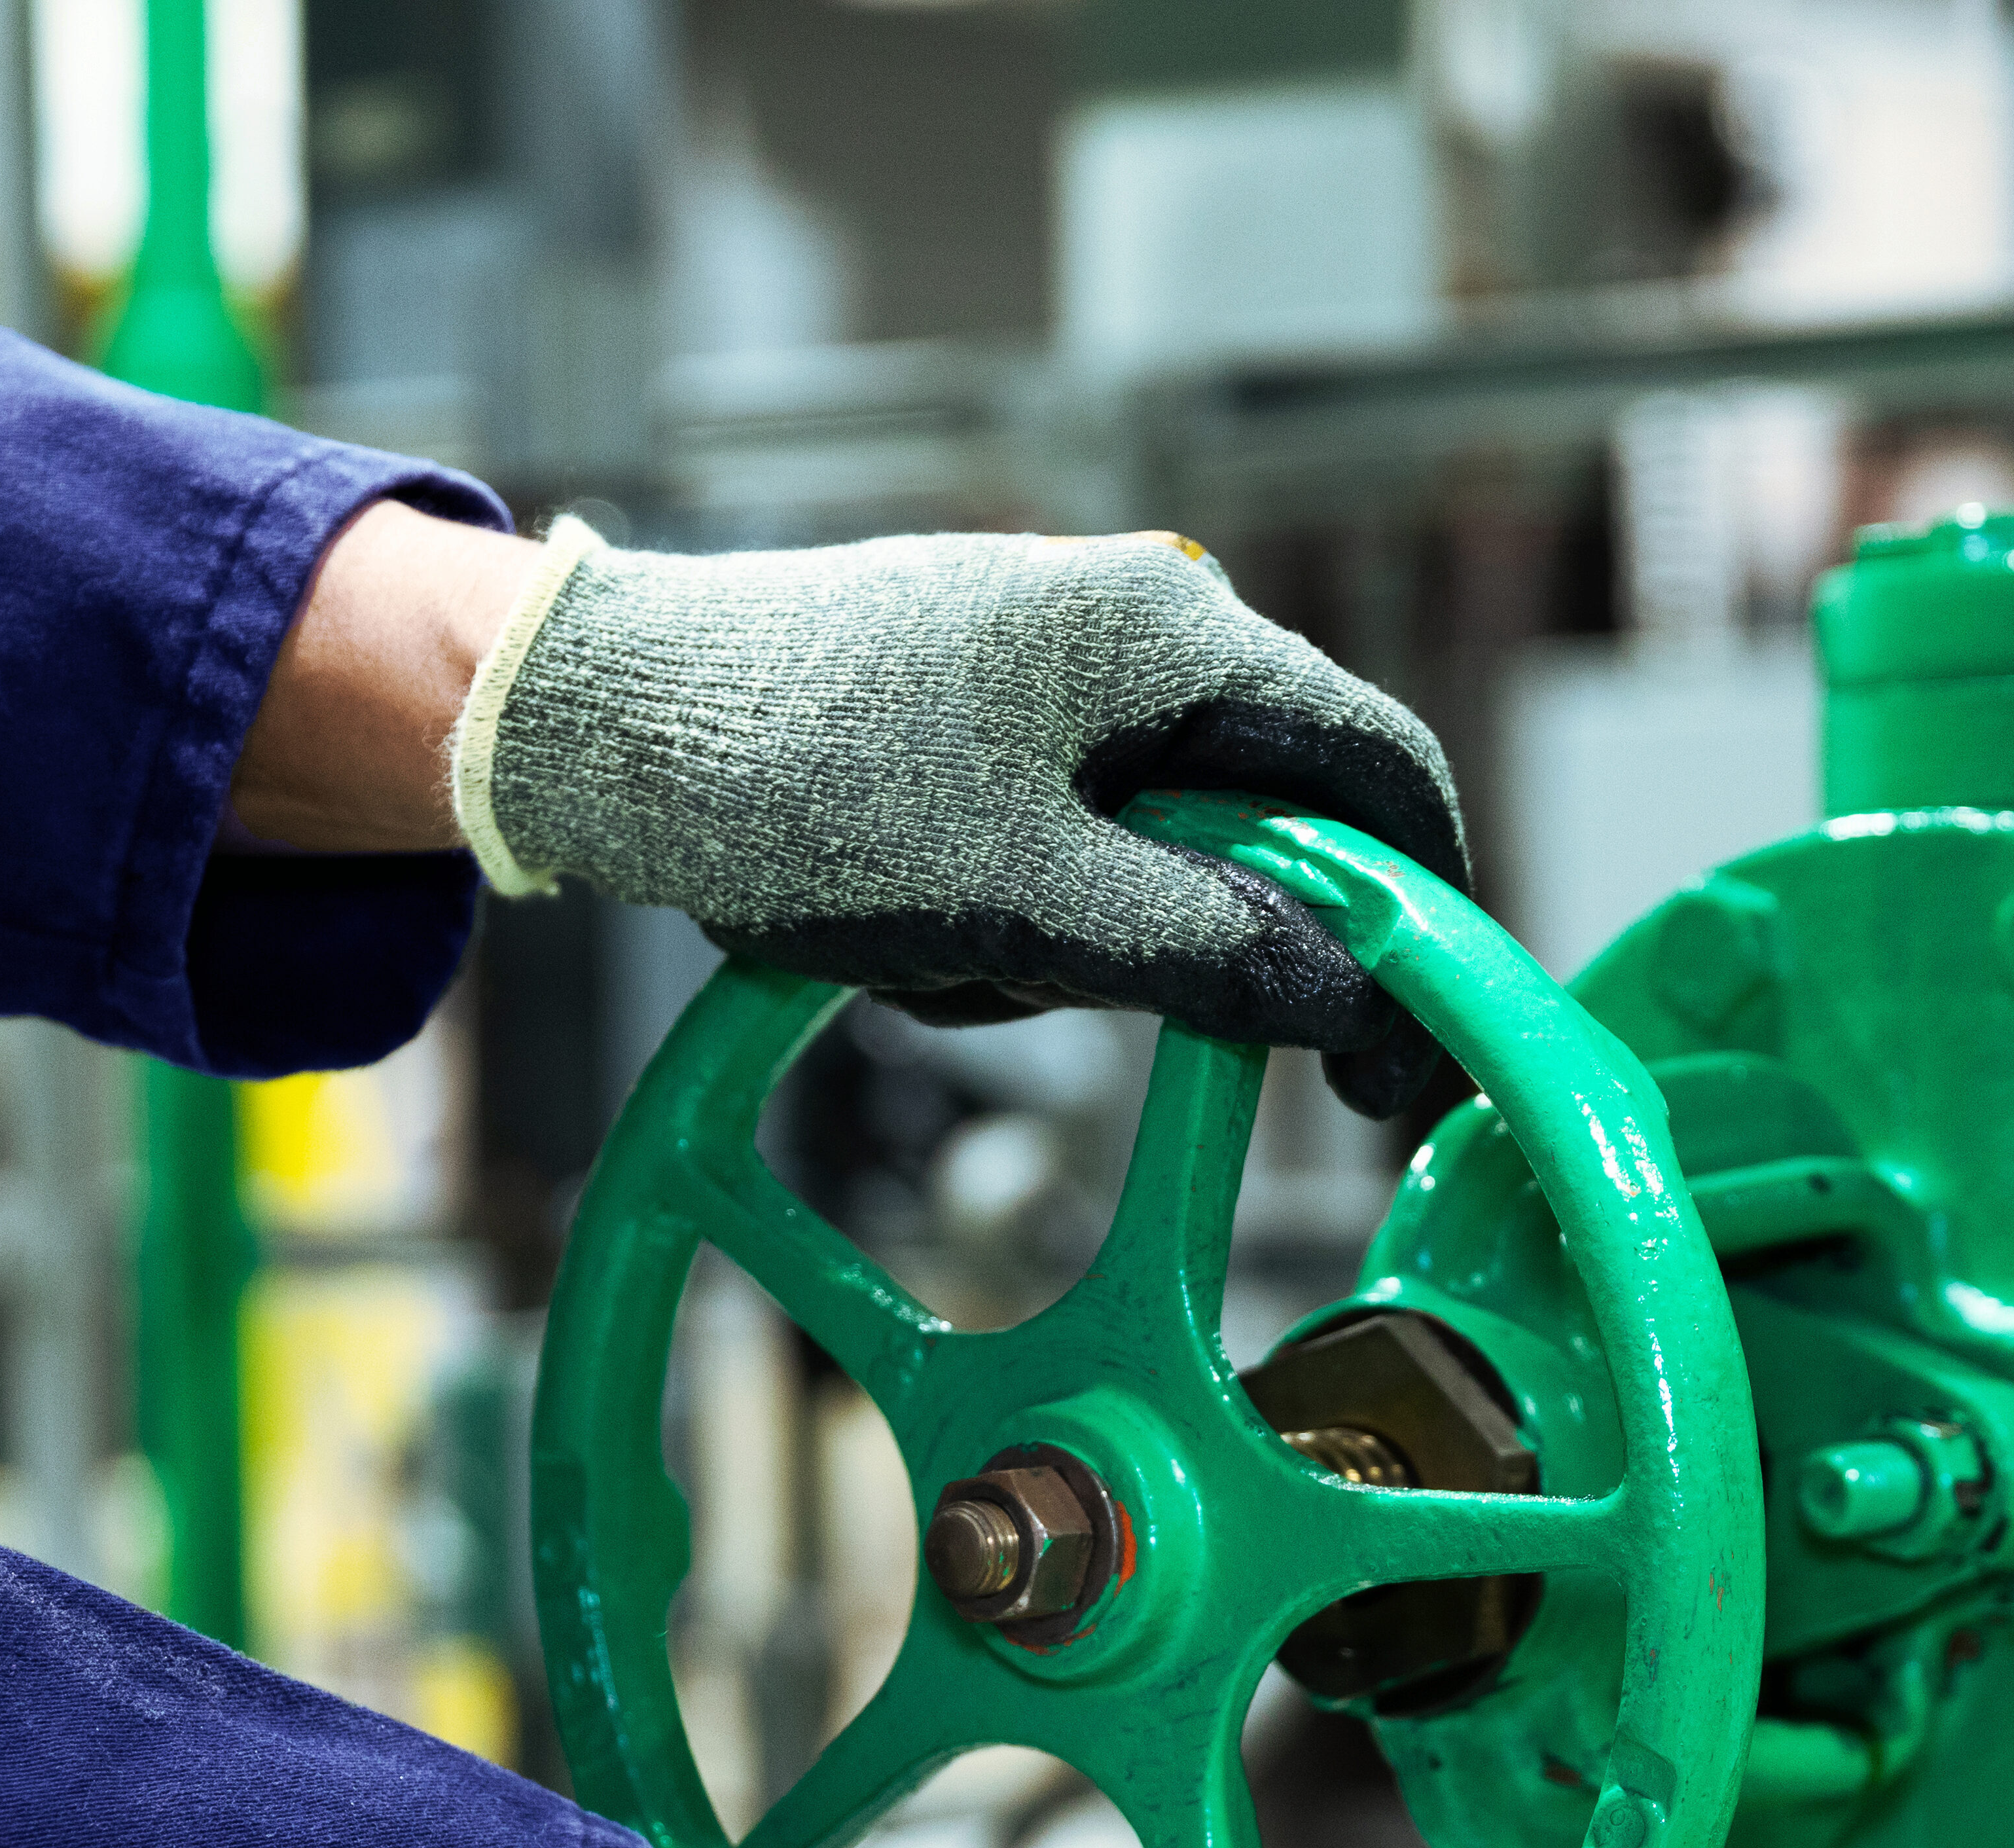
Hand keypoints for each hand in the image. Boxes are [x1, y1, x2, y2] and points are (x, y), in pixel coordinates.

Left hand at [454, 523, 1464, 1118]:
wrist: (589, 726)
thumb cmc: (795, 783)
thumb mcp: (1020, 900)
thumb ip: (1204, 946)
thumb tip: (1354, 1002)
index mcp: (1172, 634)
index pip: (1378, 767)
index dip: (1424, 912)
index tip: (1414, 1046)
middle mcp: (1133, 635)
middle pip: (1260, 830)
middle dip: (1181, 948)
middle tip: (1110, 1029)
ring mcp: (1050, 683)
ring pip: (1146, 866)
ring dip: (1058, 954)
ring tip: (927, 955)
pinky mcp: (975, 735)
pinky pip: (1048, 863)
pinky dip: (994, 928)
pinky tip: (890, 932)